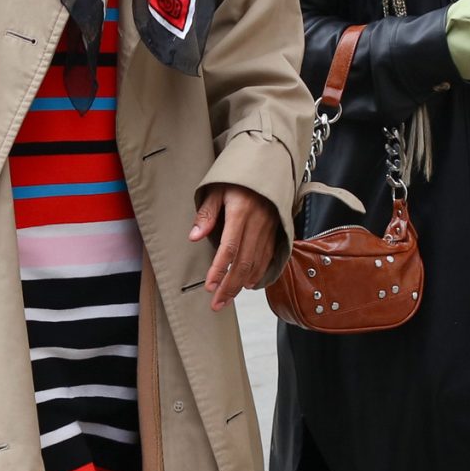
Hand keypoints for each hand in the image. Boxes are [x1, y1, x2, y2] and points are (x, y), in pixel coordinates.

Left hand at [189, 183, 277, 309]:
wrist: (269, 166)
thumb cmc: (238, 178)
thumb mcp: (217, 189)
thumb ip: (206, 214)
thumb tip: (194, 236)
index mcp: (240, 213)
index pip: (229, 248)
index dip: (219, 270)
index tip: (209, 287)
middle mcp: (257, 224)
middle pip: (244, 262)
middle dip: (230, 286)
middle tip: (217, 303)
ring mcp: (268, 230)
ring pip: (256, 263)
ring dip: (242, 284)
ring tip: (228, 298)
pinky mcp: (275, 232)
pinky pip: (268, 257)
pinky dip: (259, 273)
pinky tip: (248, 284)